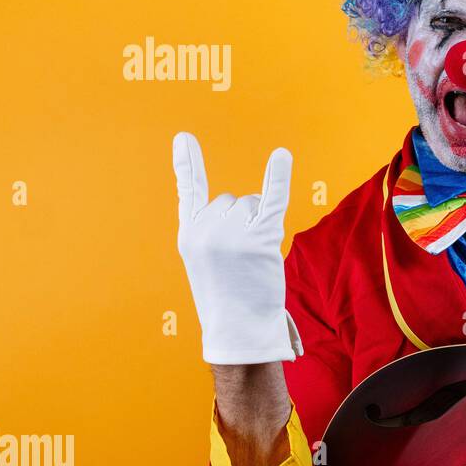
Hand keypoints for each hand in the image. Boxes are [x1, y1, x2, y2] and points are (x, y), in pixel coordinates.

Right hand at [172, 132, 302, 364]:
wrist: (238, 328)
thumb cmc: (227, 296)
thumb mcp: (205, 261)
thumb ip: (212, 231)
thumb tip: (241, 204)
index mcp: (189, 233)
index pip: (190, 190)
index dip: (188, 163)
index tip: (184, 137)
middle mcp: (206, 228)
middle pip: (232, 199)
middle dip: (242, 221)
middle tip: (241, 259)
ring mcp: (232, 232)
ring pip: (252, 204)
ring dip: (259, 225)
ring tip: (254, 259)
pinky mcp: (259, 237)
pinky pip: (272, 199)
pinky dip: (278, 176)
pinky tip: (281, 155)